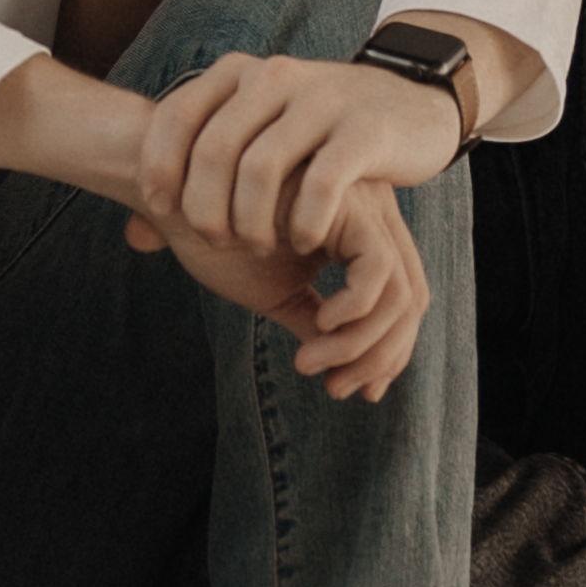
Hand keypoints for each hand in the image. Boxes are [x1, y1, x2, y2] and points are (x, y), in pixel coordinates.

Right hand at [126, 148, 437, 404]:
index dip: (387, 353)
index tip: (347, 389)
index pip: (403, 299)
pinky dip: (354, 311)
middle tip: (336, 389)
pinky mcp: (344, 200)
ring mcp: (363, 204)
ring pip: (398, 293)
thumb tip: (353, 375)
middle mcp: (373, 213)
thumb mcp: (280, 293)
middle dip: (379, 357)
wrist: (174, 197)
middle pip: (411, 300)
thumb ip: (320, 323)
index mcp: (361, 231)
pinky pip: (376, 268)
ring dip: (359, 345)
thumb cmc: (221, 240)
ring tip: (310, 364)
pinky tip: (320, 326)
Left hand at [136, 43, 466, 258]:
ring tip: (256, 247)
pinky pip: (322, 183)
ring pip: (261, 168)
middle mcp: (276, 77)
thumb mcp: (256, 136)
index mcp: (242, 73)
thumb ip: (198, 178)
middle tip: (214, 241)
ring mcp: (322, 100)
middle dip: (203, 206)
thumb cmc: (316, 136)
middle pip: (214, 148)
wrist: (409, 103)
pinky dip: (304, 222)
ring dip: (249, 221)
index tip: (161, 209)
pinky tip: (304, 242)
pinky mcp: (364, 131)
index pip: (178, 115)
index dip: (159, 167)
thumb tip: (135, 235)